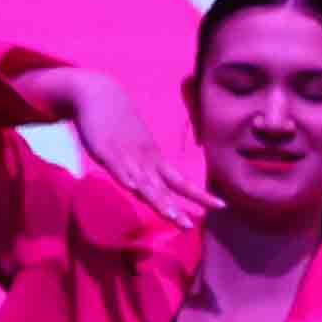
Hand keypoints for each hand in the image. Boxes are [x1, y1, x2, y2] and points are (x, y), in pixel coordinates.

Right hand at [14, 62, 204, 222]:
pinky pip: (115, 165)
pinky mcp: (105, 150)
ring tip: (168, 214)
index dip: (200, 195)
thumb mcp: (137, 148)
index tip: (222, 206)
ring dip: (154, 197)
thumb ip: (143, 170)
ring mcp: (125, 155)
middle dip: (175, 208)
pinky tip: (130, 186)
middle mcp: (144, 161)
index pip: (181, 182)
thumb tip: (150, 191)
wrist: (99, 95)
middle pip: (163, 187)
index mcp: (154, 161)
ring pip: (142, 181)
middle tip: (189, 226)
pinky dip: (123, 175)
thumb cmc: (120, 125)